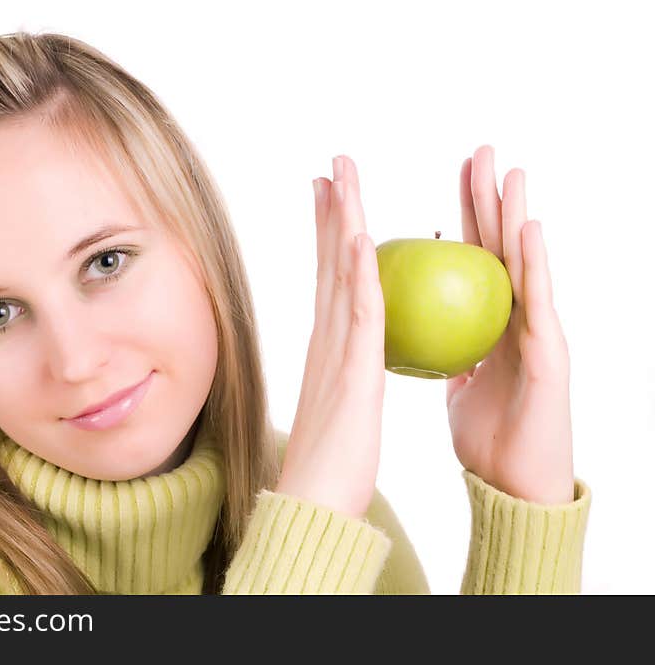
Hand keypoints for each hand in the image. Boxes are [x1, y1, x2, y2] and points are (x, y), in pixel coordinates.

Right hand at [276, 155, 385, 518]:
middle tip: (333, 167)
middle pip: (330, 263)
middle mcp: (326, 340)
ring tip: (342, 179)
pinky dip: (359, 274)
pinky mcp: (353, 374)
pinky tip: (360, 239)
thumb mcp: (339, 407)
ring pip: (342, 276)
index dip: (331, 233)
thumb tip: (347, 360)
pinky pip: (361, 316)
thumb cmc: (330, 464)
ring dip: (344, 223)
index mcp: (328, 346)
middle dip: (333, 211)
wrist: (311, 504)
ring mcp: (336, 353)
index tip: (333, 195)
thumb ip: (341, 376)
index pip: (331, 277)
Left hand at [446, 145, 574, 504]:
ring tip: (510, 171)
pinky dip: (533, 263)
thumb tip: (428, 334)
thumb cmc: (488, 437)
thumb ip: (453, 355)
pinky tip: (528, 227)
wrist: (513, 486)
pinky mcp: (549, 356)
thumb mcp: (460, 386)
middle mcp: (514, 320)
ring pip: (523, 264)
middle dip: (489, 199)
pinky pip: (537, 301)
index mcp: (488, 324)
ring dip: (515, 215)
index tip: (456, 174)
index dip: (466, 215)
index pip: (474, 258)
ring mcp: (536, 334)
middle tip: (481, 151)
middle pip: (498, 249)